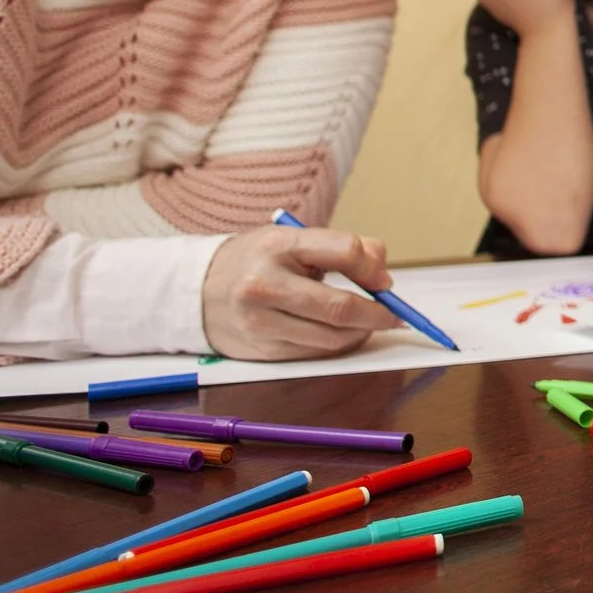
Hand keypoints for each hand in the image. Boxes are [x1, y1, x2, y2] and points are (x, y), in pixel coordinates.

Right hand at [200, 226, 403, 359]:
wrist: (198, 291)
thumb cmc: (258, 260)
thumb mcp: (293, 239)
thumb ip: (343, 248)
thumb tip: (383, 274)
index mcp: (278, 245)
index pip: (345, 253)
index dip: (374, 270)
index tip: (385, 281)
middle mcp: (265, 285)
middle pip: (340, 307)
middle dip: (377, 314)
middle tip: (394, 315)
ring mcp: (260, 322)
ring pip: (330, 338)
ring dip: (360, 333)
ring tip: (369, 323)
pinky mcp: (261, 350)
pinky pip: (313, 353)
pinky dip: (336, 345)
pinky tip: (342, 334)